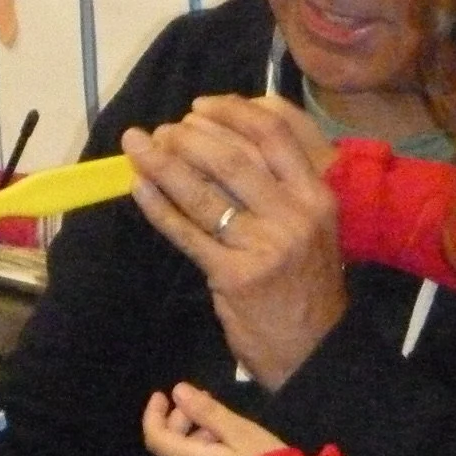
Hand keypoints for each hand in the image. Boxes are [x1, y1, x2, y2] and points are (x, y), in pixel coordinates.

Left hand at [122, 95, 344, 389]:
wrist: (315, 349)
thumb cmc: (308, 282)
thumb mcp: (314, 225)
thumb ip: (282, 183)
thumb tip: (225, 137)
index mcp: (317, 195)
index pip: (273, 135)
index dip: (232, 112)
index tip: (200, 105)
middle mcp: (294, 215)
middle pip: (233, 158)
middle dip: (191, 136)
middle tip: (165, 129)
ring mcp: (264, 246)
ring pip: (205, 192)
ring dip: (165, 163)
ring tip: (138, 145)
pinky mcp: (234, 276)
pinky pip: (187, 233)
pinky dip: (159, 206)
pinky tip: (139, 187)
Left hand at [143, 382, 288, 455]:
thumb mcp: (239, 431)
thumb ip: (206, 412)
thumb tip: (178, 392)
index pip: (155, 437)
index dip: (154, 414)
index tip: (163, 395)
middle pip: (169, 450)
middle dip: (179, 423)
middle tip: (203, 403)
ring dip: (191, 443)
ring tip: (221, 427)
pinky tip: (225, 455)